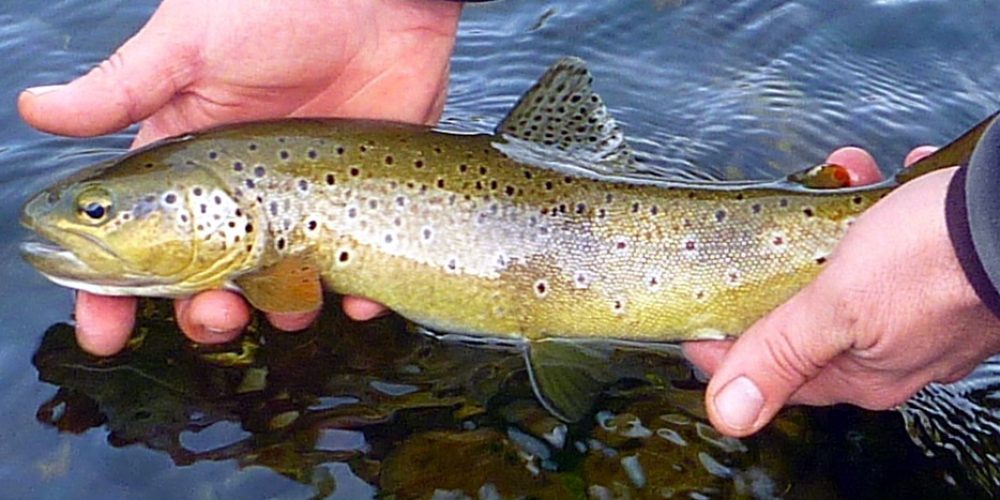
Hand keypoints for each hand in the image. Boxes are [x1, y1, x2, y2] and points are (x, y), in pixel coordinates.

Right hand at [19, 0, 461, 354]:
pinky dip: (361, 298)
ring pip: (282, 290)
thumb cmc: (276, 8)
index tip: (103, 334)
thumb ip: (124, 87)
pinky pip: (359, 271)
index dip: (112, 293)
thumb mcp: (189, 45)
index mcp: (188, 167)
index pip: (138, 242)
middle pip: (209, 283)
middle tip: (215, 315)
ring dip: (280, 315)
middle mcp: (242, 197)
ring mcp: (304, 205)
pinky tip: (361, 300)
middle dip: (204, 315)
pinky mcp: (361, 203)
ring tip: (289, 306)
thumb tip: (34, 109)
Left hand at [684, 146, 999, 436]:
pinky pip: (892, 241)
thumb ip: (781, 356)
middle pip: (804, 318)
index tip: (694, 318)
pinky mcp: (943, 273)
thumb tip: (729, 414)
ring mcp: (921, 312)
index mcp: (862, 373)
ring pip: (848, 270)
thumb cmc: (939, 260)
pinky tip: (877, 179)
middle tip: (761, 236)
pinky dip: (878, 207)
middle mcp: (892, 351)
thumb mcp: (838, 308)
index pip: (771, 372)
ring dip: (831, 224)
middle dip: (780, 270)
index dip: (727, 346)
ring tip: (837, 177)